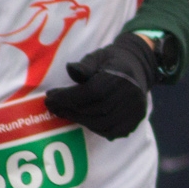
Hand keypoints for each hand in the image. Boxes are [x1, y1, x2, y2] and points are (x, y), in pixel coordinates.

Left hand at [45, 31, 165, 139]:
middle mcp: (130, 93)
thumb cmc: (112, 61)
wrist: (138, 67)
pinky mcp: (136, 119)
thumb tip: (70, 69)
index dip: (68, 97)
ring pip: (102, 124)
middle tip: (53, 107)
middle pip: (95, 109)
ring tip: (66, 113)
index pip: (90, 92)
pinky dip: (96, 129)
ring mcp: (135, 108)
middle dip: (70, 110)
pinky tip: (85, 120)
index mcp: (120, 75)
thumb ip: (85, 65)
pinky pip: (112, 131)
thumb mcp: (98, 56)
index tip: (50, 98)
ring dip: (80, 121)